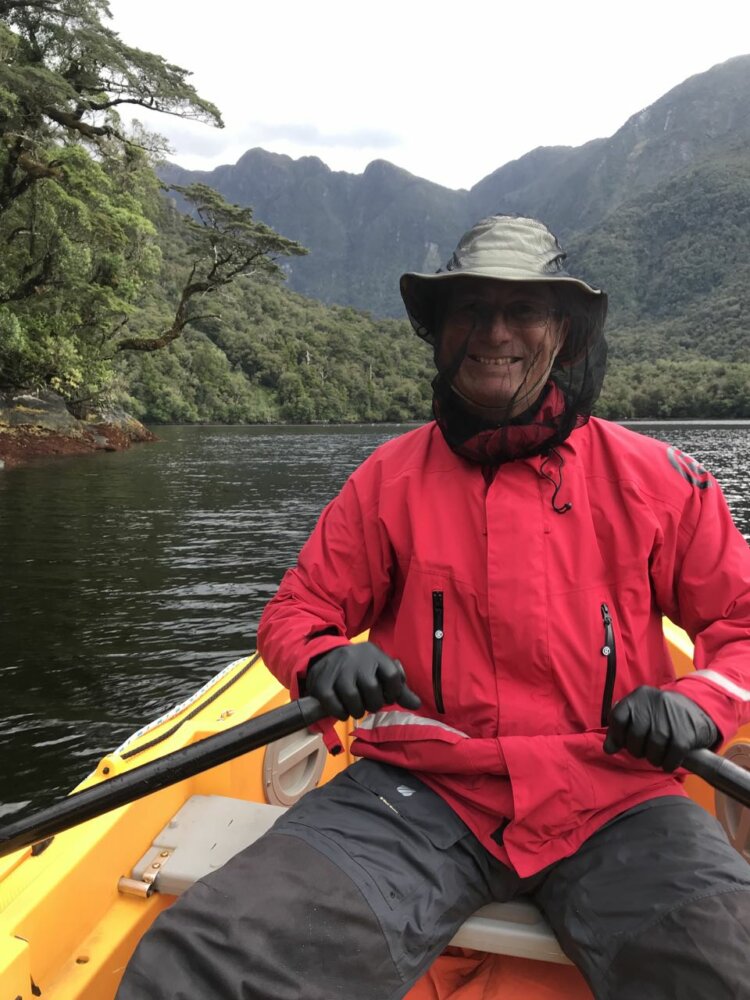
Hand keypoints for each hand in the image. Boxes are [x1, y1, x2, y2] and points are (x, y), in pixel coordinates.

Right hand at [304, 642, 420, 720]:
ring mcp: (338, 670)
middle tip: (369, 704)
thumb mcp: (380, 671)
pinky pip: (333, 704)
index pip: (392, 676)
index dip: (393, 693)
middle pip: (372, 689)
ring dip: (357, 710)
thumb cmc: (360, 668)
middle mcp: (357, 659)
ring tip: (357, 709)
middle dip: (373, 704)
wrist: (325, 655)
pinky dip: (340, 712)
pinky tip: (343, 710)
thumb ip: (398, 689)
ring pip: (353, 698)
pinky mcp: (322, 682)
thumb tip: (417, 705)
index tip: (386, 697)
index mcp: (375, 654)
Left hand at [603, 686, 718, 771]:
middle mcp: (654, 702)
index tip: (622, 744)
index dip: (616, 735)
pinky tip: (667, 763)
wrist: (698, 710)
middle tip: (643, 752)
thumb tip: (608, 749)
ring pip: (653, 747)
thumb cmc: (662, 716)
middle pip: (635, 734)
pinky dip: (668, 763)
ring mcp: (671, 717)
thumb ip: (623, 726)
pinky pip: (672, 755)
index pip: (618, 717)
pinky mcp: (686, 733)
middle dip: (636, 749)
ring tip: (655, 758)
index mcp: (640, 696)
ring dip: (653, 758)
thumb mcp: (642, 712)